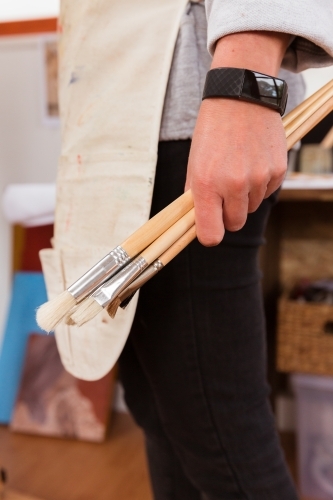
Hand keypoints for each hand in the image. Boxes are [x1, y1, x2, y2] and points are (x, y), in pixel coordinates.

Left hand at [185, 31, 290, 245]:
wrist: (240, 97)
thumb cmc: (212, 132)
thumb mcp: (195, 163)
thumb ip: (196, 196)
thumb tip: (198, 224)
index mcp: (206, 184)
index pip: (211, 235)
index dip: (210, 235)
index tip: (210, 228)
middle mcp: (234, 184)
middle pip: (235, 224)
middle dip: (228, 215)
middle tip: (223, 194)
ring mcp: (258, 178)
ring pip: (252, 208)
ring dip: (245, 197)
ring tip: (238, 169)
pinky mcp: (278, 171)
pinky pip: (267, 192)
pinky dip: (260, 184)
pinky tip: (253, 162)